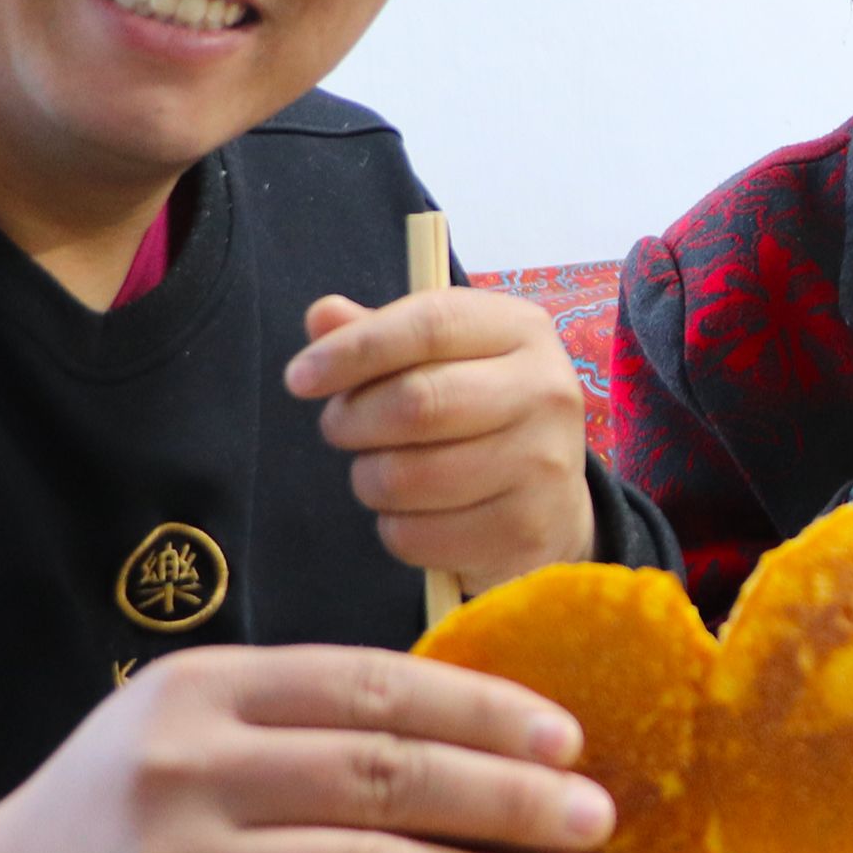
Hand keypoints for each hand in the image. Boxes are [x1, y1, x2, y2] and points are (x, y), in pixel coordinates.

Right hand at [0, 645, 613, 852]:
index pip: (372, 687)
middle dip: (506, 799)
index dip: (482, 711)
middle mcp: (188, 774)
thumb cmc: (137, 809)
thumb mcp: (198, 725)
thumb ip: (314, 718)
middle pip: (384, 777)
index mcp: (207, 693)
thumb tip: (489, 728)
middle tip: (592, 819)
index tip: (567, 739)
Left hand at [290, 290, 595, 594]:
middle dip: (353, 421)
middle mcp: (545, 392)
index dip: (354, 350)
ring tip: (380, 472)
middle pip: (416, 403)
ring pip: (406, 477)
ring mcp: (542, 466)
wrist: (552, 504)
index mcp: (522, 331)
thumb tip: (323, 318)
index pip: (430, 326)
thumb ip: (383, 334)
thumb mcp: (444, 358)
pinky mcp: (523, 532)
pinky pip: (415, 535)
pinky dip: (394, 527)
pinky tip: (414, 514)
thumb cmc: (481, 414)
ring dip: (368, 479)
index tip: (300, 378)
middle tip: (340, 428)